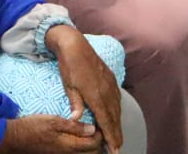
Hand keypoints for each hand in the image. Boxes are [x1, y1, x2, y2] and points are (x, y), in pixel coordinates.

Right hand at [0, 115, 100, 152]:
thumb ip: (73, 126)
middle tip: (98, 130)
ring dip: (90, 146)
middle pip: (91, 153)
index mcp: (69, 145)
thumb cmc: (33, 127)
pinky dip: (80, 148)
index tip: (99, 124)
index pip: (93, 143)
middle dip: (97, 142)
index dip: (99, 134)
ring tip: (90, 135)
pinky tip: (78, 139)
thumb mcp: (54, 121)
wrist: (15, 138)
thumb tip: (92, 128)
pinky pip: (73, 153)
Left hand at [46, 25, 123, 151]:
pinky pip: (117, 98)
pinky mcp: (110, 78)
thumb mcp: (69, 86)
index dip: (111, 137)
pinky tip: (117, 116)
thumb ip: (75, 104)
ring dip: (118, 124)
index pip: (106, 121)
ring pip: (117, 109)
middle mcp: (106, 91)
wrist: (76, 45)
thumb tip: (76, 120)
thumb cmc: (69, 66)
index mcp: (96, 95)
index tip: (114, 149)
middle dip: (117, 135)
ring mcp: (110, 84)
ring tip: (118, 137)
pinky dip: (118, 110)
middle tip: (118, 149)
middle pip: (114, 118)